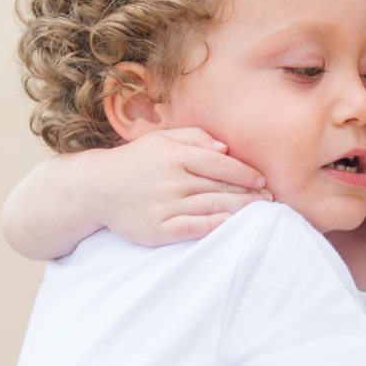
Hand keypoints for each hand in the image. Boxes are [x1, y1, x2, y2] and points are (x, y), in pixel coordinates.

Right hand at [93, 128, 269, 244]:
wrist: (95, 188)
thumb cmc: (135, 161)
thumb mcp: (161, 139)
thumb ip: (194, 137)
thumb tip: (225, 148)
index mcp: (174, 155)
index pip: (220, 164)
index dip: (245, 173)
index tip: (262, 180)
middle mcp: (171, 179)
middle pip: (220, 187)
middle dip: (249, 194)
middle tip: (270, 199)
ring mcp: (164, 205)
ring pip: (212, 207)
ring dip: (240, 210)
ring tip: (260, 211)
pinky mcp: (157, 229)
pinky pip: (193, 228)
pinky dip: (216, 226)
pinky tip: (233, 225)